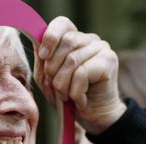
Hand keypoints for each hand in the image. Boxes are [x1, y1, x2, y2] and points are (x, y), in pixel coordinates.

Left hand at [34, 16, 125, 133]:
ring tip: (66, 97)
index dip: (50, 37)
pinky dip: (76, 92)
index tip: (43, 56)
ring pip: (72, 60)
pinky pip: (82, 73)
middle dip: (54, 68)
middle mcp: (90, 40)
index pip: (62, 23)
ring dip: (63, 84)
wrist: (94, 117)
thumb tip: (36, 41)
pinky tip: (80, 101)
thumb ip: (43, 60)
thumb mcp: (49, 79)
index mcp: (75, 39)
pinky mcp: (109, 61)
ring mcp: (102, 49)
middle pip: (66, 42)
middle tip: (56, 88)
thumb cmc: (70, 97)